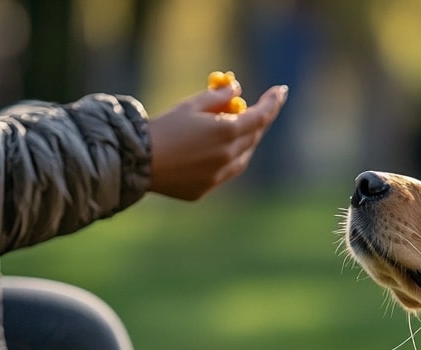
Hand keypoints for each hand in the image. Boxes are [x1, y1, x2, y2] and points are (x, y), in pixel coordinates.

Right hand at [147, 80, 288, 200]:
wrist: (139, 161)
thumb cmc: (164, 127)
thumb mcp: (192, 105)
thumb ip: (218, 97)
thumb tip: (237, 89)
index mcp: (227, 132)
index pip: (260, 116)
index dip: (272, 103)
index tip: (281, 91)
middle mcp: (228, 156)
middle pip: (253, 137)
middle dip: (257, 122)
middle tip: (256, 110)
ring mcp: (218, 176)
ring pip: (242, 158)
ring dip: (244, 143)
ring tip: (237, 130)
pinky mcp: (206, 189)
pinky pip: (224, 173)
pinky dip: (227, 159)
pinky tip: (215, 151)